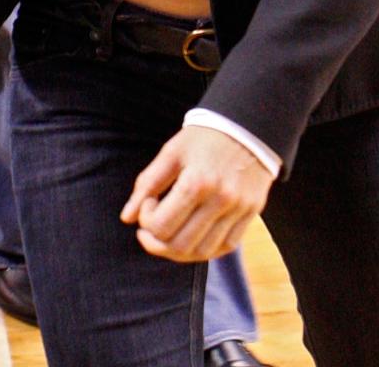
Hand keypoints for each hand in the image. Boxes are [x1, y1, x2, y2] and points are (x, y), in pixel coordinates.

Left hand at [120, 125, 272, 262]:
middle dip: (156, 244)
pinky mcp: (251, 213)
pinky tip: (194, 238)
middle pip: (180, 246)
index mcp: (196, 182)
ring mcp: (238, 209)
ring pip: (203, 252)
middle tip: (149, 230)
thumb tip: (127, 218)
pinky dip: (206, 250)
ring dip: (179, 252)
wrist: (247, 125)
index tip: (148, 203)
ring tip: (169, 236)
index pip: (161, 226)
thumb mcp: (171, 152)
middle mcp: (220, 199)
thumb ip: (148, 184)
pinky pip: (227, 247)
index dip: (145, 221)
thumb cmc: (204, 137)